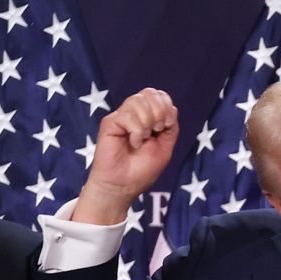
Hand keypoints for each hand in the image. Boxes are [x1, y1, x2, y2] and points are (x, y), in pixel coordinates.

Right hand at [68, 88, 177, 224]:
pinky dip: (136, 132)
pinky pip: (128, 116)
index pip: (158, 95)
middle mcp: (133, 114)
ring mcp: (121, 117)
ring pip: (138, 100)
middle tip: (157, 130)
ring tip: (143, 139)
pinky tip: (133, 143)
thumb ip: (171, 127)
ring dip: (147, 121)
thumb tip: (171, 108)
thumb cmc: (141, 170)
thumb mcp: (165, 147)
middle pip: (149, 93)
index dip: (166, 105)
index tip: (166, 126)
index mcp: (146, 117)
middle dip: (159, 111)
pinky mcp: (110, 123)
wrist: (123, 187)